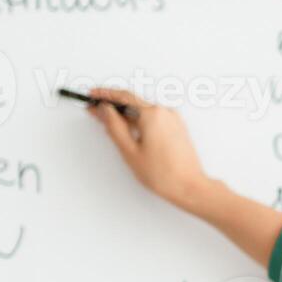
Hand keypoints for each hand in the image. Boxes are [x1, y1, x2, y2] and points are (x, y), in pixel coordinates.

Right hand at [86, 86, 216, 213]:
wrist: (190, 187)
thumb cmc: (163, 174)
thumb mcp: (129, 151)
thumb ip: (114, 127)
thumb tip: (104, 110)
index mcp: (152, 114)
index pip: (123, 97)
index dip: (104, 95)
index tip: (92, 95)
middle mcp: (165, 112)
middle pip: (133, 102)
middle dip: (113, 105)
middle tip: (95, 110)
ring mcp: (173, 119)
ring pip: (143, 111)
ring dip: (125, 114)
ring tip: (109, 122)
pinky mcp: (177, 128)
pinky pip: (154, 118)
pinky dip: (139, 120)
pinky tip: (129, 129)